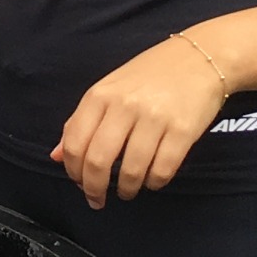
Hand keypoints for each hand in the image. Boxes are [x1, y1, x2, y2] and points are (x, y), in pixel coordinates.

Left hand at [52, 34, 232, 208]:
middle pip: (98, 161)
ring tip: (127, 190)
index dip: (73, 171)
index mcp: (100, 95)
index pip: (75, 143)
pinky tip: (152, 179)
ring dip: (126, 190)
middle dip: (94, 189)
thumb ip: (81, 122)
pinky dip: (154, 183)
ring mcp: (155, 118)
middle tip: (97, 199)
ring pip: (131, 171)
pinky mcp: (183, 130)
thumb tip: (56, 156)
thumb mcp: (109, 90)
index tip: (79, 183)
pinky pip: (162, 170)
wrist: (200, 57)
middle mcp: (124, 105)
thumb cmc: (150, 75)